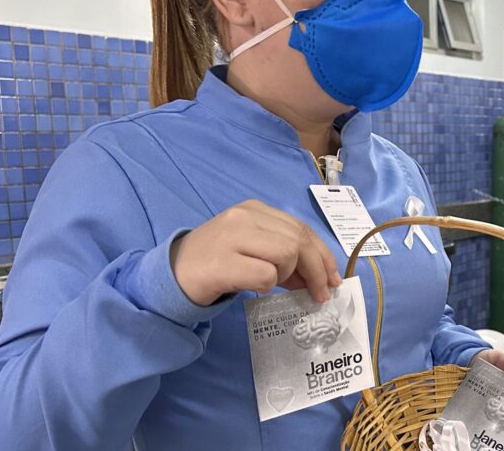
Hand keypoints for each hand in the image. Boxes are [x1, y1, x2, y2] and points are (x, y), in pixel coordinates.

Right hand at [171, 199, 342, 305]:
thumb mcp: (252, 250)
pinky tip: (253, 288)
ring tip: (275, 286)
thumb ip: (283, 256)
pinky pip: (265, 276)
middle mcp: (244, 216)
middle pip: (299, 240)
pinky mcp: (222, 263)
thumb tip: (320, 277)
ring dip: (289, 276)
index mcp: (254, 209)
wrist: (171, 274)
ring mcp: (232, 237)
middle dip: (316, 270)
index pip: (302, 228)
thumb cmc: (216, 263)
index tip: (333, 278)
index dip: (323, 255)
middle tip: (319, 294)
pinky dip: (267, 286)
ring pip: (286, 253)